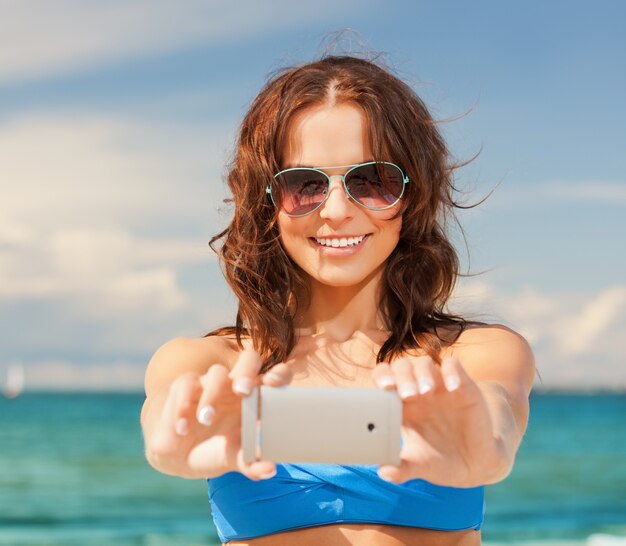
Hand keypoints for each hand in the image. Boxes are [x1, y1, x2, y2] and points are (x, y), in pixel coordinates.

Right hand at [147, 349, 292, 480]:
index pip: (276, 375)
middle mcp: (236, 384)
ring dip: (213, 394)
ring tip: (207, 419)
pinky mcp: (185, 386)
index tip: (273, 383)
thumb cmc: (216, 450)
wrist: (180, 456)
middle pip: (249, 360)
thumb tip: (270, 470)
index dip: (279, 374)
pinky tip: (184, 427)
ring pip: (217, 372)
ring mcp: (212, 382)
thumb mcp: (233, 458)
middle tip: (243, 391)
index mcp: (256, 397)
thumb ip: (251, 463)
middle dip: (248, 372)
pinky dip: (184, 405)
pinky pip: (186, 384)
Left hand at [372, 355, 505, 486]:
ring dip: (422, 373)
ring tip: (426, 391)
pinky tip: (453, 388)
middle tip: (408, 396)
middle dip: (402, 376)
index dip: (382, 378)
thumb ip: (402, 468)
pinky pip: (454, 366)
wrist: (476, 466)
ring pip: (424, 363)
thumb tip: (384, 473)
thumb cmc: (441, 461)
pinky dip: (452, 371)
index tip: (383, 389)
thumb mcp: (421, 465)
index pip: (385, 380)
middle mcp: (418, 392)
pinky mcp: (462, 385)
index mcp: (403, 407)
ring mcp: (440, 387)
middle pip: (402, 367)